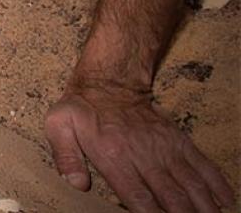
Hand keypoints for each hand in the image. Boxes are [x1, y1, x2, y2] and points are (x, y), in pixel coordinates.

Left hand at [45, 80, 234, 211]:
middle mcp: (143, 154)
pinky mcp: (178, 141)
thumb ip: (66, 156)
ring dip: (204, 206)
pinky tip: (224, 201)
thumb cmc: (82, 109)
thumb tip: (75, 183)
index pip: (137, 195)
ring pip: (191, 184)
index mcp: (114, 155)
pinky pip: (202, 165)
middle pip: (171, 196)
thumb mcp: (59, 126)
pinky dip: (216, 184)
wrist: (109, 82)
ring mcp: (164, 148)